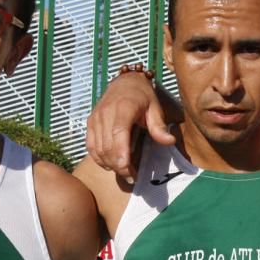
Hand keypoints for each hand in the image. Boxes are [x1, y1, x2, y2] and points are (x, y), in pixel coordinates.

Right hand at [86, 66, 174, 181]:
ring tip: (124, 172)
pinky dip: (99, 158)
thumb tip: (170, 141)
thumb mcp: (155, 108)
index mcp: (123, 108)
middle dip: (118, 166)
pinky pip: (90, 146)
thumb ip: (159, 126)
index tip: (129, 171)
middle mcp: (105, 113)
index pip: (118, 134)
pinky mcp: (90, 123)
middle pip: (107, 146)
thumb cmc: (142, 96)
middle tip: (131, 177)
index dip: (121, 155)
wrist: (125, 82)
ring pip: (98, 148)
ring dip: (109, 164)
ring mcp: (95, 118)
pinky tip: (110, 165)